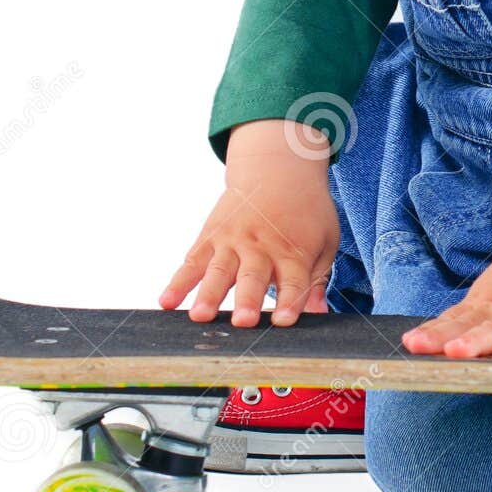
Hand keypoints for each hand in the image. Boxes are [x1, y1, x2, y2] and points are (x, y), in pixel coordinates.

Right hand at [159, 119, 339, 324]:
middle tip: (242, 321)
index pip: (293, 280)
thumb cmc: (306, 211)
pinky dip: (178, 283)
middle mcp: (261, 246)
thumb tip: (319, 315)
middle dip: (247, 301)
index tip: (282, 322)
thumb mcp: (325, 239)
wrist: (277, 169)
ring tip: (200, 316)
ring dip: (209, 294)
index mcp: (293, 250)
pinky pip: (193, 262)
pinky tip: (167, 302)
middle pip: (254, 277)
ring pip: (219, 271)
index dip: (289, 301)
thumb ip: (317, 279)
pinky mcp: (211, 238)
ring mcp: (232, 241)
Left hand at [400, 242, 491, 359]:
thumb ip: (466, 320)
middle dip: (445, 338)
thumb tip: (426, 341)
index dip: (431, 332)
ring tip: (459, 352)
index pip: (451, 321)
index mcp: (481, 307)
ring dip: (478, 341)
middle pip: (468, 326)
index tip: (409, 343)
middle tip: (424, 348)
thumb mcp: (491, 296)